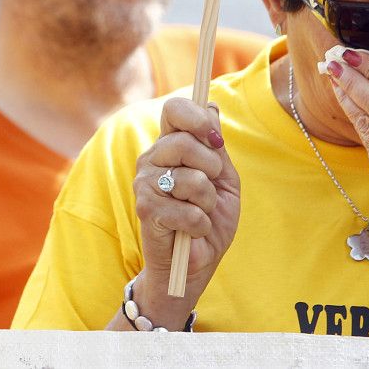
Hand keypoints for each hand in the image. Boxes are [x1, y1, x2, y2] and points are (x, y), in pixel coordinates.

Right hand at [130, 98, 239, 324]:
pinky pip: (189, 211)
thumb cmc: (209, 219)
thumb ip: (216, 147)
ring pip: (192, 179)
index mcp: (170, 146)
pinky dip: (201, 225)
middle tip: (210, 189)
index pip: (174, 110)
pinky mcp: (146, 210)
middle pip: (184, 142)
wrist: (196, 263)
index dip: (196, 116)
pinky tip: (192, 231)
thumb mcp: (223, 179)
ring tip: (200, 213)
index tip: (215, 138)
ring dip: (207, 203)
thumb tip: (212, 105)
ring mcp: (145, 183)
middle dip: (211, 168)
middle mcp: (152, 159)